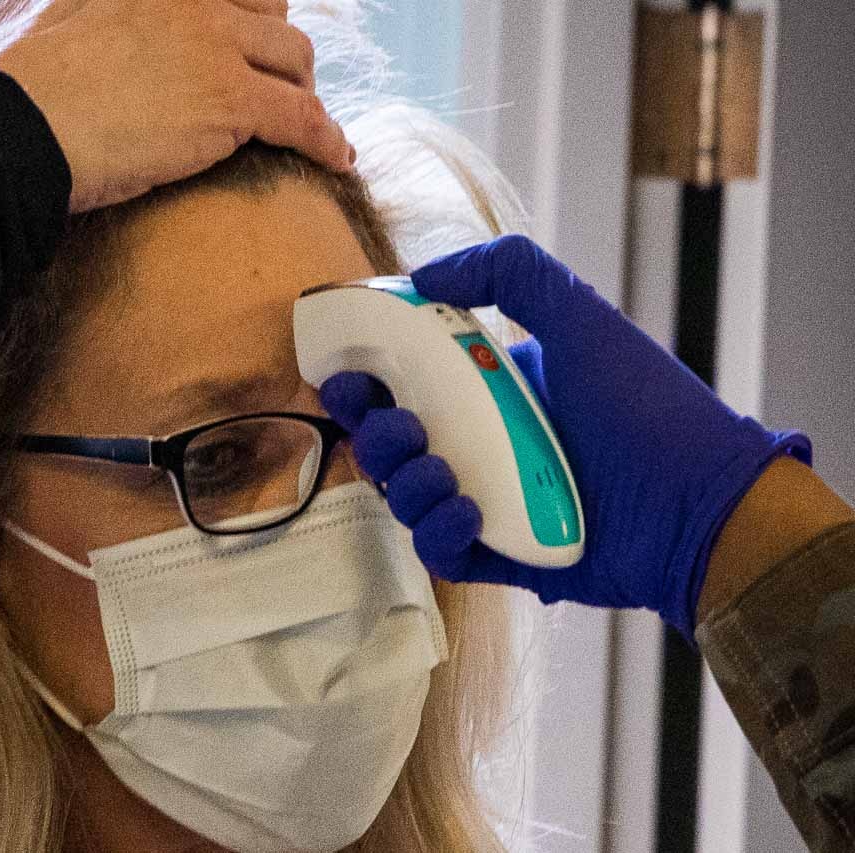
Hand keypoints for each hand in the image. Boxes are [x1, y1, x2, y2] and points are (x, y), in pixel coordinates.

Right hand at [0, 0, 353, 214]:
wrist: (13, 128)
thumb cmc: (10, 86)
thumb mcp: (33, 13)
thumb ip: (73, 6)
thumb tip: (55, 9)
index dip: (247, 17)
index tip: (248, 47)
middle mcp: (191, 0)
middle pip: (270, 16)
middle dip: (279, 56)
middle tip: (276, 92)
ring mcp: (214, 44)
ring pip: (296, 61)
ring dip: (304, 94)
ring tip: (305, 127)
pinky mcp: (230, 99)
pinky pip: (304, 117)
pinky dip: (326, 139)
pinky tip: (334, 157)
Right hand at [320, 235, 810, 640]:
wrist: (703, 499)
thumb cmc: (647, 406)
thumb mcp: (581, 317)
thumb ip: (511, 273)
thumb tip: (426, 274)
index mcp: (487, 388)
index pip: (403, 384)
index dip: (364, 381)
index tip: (347, 374)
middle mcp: (480, 444)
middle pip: (390, 444)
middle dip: (375, 435)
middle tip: (402, 426)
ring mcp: (487, 501)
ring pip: (406, 498)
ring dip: (405, 484)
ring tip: (443, 472)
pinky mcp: (500, 554)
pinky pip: (441, 550)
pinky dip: (439, 531)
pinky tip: (470, 511)